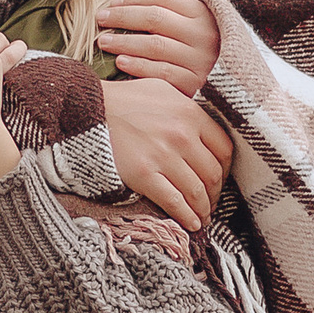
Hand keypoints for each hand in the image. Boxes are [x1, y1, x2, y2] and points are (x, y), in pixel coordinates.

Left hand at [95, 0, 220, 99]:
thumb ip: (173, 14)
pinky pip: (161, 73)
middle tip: (99, 20)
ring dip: (124, 42)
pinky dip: (138, 66)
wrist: (240, 87)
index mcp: (203, 13)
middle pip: (155, 18)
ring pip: (155, 45)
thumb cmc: (207, 51)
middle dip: (122, 17)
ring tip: (104, 42)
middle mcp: (204, 34)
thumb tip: (126, 6)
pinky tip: (120, 63)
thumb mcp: (198, 26)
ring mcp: (201, 60)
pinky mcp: (197, 84)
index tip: (111, 4)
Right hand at [99, 77, 233, 232]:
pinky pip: (173, 201)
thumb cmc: (125, 98)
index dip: (226, 169)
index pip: (224, 149)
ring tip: (202, 217)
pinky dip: (186, 216)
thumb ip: (188, 104)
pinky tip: (191, 224)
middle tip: (211, 203)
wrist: (87, 108)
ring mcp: (163, 156)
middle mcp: (181, 135)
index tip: (220, 179)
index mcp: (190, 113)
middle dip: (215, 194)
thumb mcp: (163, 88)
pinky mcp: (143, 175)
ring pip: (196, 192)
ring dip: (203, 209)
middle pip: (213, 174)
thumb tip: (204, 124)